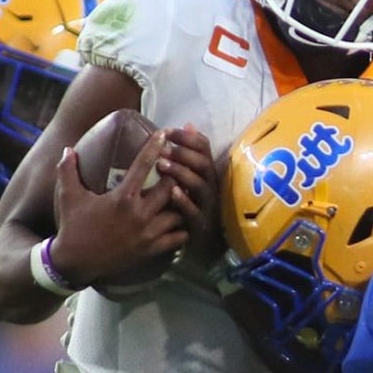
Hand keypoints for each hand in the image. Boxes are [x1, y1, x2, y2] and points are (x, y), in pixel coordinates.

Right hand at [49, 137, 189, 287]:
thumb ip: (67, 170)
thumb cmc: (73, 227)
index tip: (164, 134)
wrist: (75, 263)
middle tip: (176, 167)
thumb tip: (68, 149)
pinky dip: (181, 228)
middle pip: (170, 188)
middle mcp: (139, 215)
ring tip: (181, 194)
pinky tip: (179, 221)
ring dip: (181, 203)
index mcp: (122, 198)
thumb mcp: (68, 196)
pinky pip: (177, 238)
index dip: (155, 147)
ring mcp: (147, 234)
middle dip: (175, 175)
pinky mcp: (150, 250)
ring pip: (178, 214)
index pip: (144, 165)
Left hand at [157, 124, 223, 255]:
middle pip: (204, 164)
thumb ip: (189, 154)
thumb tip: (188, 125)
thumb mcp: (190, 180)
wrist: (203, 248)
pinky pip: (194, 212)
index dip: (188, 137)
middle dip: (184, 153)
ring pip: (200, 185)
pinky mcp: (201, 225)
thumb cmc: (192, 209)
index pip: (204, 148)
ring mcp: (208, 206)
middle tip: (163, 148)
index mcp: (207, 173)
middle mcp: (211, 187)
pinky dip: (184, 201)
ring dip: (181, 172)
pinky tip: (172, 192)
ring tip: (161, 165)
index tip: (167, 130)